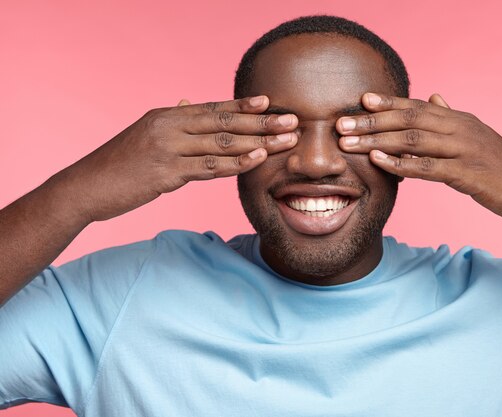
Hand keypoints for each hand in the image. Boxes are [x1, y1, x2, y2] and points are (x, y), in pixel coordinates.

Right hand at [50, 96, 297, 221]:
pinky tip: (258, 159)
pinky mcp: (167, 173)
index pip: (212, 107)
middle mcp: (169, 126)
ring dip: (259, 142)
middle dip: (262, 122)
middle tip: (293, 121)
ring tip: (287, 141)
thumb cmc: (118, 164)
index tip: (269, 102)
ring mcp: (168, 149)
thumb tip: (187, 100)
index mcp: (166, 115)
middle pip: (224, 122)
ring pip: (222, 143)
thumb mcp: (144, 134)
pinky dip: (237, 163)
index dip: (242, 105)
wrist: (86, 186)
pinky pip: (210, 168)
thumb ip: (172, 120)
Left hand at [336, 92, 501, 226]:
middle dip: (372, 121)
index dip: (388, 102)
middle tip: (341, 123)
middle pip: (409, 119)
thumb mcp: (477, 137)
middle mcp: (460, 128)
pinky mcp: (467, 174)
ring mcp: (464, 150)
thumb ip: (451, 118)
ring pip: (413, 140)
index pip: (416, 106)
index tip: (360, 100)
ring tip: (349, 142)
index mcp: (459, 120)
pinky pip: (427, 167)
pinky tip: (379, 161)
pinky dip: (401, 163)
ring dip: (377, 141)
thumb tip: (434, 98)